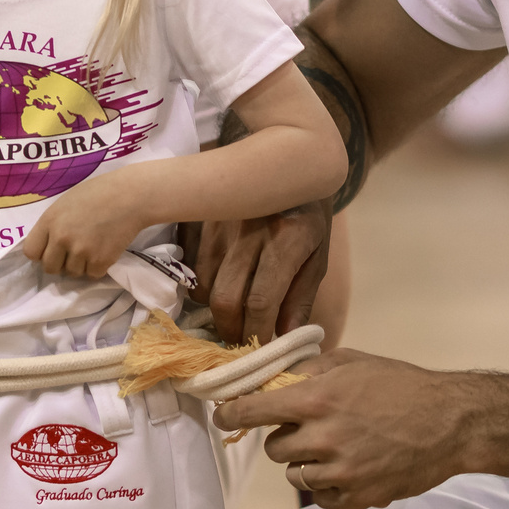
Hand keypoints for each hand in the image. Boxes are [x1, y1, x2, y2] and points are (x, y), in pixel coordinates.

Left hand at [20, 173, 144, 278]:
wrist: (131, 197)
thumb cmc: (98, 193)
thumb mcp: (65, 203)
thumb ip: (53, 224)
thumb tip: (46, 246)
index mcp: (50, 221)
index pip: (31, 252)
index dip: (41, 252)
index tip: (51, 249)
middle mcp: (62, 239)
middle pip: (50, 268)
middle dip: (60, 263)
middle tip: (73, 251)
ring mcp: (81, 252)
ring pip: (72, 273)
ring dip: (80, 265)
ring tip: (92, 247)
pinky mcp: (101, 261)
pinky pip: (92, 275)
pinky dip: (98, 267)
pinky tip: (104, 250)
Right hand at [188, 200, 331, 342]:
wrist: (286, 160)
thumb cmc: (307, 216)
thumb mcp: (317, 255)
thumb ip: (301, 298)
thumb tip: (286, 338)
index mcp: (287, 239)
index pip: (262, 300)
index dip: (258, 332)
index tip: (260, 349)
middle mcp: (250, 232)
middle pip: (225, 298)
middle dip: (231, 330)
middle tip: (241, 339)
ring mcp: (219, 224)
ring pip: (203, 287)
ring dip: (215, 308)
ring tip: (232, 309)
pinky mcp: (199, 220)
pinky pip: (191, 268)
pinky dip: (202, 286)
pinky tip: (219, 282)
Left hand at [212, 347, 484, 508]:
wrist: (450, 423)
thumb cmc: (401, 385)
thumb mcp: (352, 362)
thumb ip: (309, 369)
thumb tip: (271, 376)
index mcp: (317, 400)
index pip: (252, 411)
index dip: (232, 414)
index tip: (223, 416)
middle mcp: (323, 438)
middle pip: (272, 448)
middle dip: (284, 437)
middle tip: (308, 427)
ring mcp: (340, 473)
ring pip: (294, 475)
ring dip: (304, 462)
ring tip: (333, 447)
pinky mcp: (356, 498)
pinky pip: (320, 496)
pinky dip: (326, 484)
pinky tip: (347, 467)